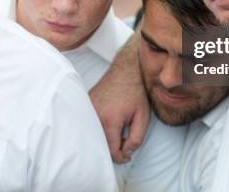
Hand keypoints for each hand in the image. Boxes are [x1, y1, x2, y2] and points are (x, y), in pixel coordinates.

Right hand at [89, 33, 150, 162]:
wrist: (126, 70)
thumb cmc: (136, 93)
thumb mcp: (143, 117)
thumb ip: (137, 139)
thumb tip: (126, 152)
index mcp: (110, 120)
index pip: (111, 150)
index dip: (122, 157)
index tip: (128, 155)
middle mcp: (95, 115)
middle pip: (101, 144)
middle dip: (113, 148)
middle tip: (124, 142)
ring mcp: (88, 109)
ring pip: (95, 135)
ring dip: (105, 138)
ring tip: (118, 130)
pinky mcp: (86, 105)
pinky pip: (90, 124)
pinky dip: (99, 128)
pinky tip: (110, 121)